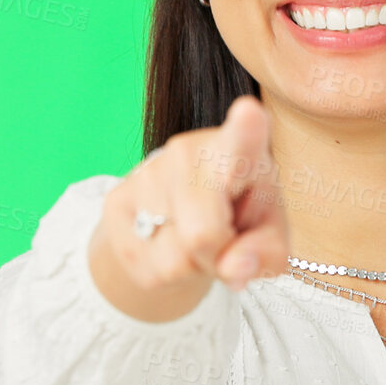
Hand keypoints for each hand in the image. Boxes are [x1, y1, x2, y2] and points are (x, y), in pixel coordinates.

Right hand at [87, 96, 289, 321]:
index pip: (241, 139)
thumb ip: (265, 253)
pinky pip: (152, 268)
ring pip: (176, 258)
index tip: (248, 112)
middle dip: (218, 256)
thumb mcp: (268, 238)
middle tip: (225, 238)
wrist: (181, 220)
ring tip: (197, 238)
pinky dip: (169, 273)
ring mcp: (148, 173)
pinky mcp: (117, 203)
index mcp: (240, 149)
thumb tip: (235, 267)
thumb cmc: (240, 219)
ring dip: (193, 264)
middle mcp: (188, 151)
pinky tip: (171, 244)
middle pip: (203, 234)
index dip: (245, 129)